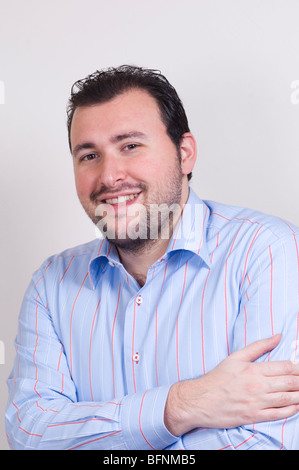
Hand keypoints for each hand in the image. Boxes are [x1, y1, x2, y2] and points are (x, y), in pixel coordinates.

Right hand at [164, 335, 298, 435]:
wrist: (200, 400)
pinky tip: (296, 406)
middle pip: (289, 382)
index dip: (298, 368)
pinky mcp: (254, 416)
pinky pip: (278, 414)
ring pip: (287, 399)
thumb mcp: (236, 357)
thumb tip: (277, 336)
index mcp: (253, 369)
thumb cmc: (217, 378)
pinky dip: (291, 410)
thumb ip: (258, 346)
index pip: (285, 367)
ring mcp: (256, 402)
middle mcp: (257, 386)